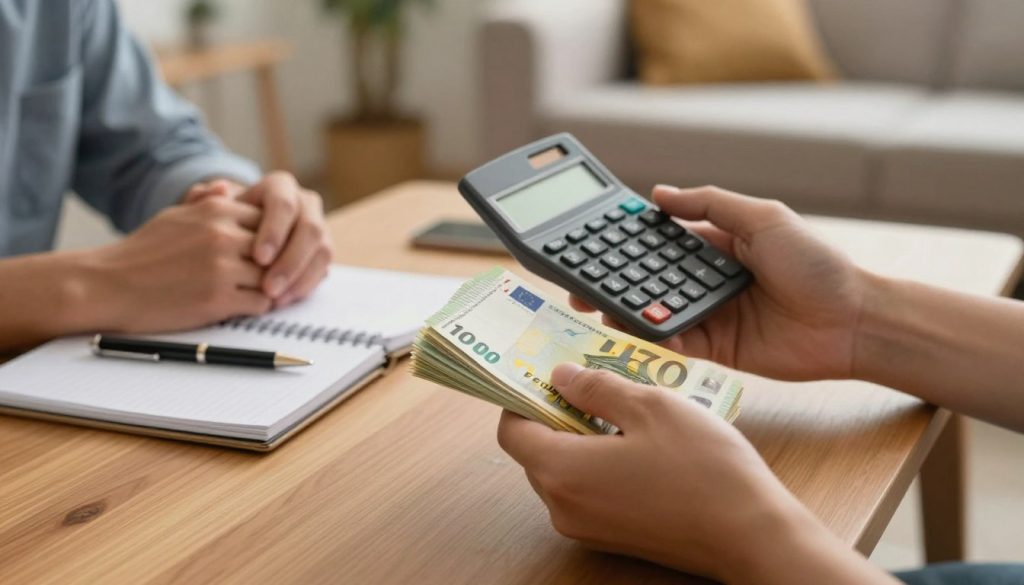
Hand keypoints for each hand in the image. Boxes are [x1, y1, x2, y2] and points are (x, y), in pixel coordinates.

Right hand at [89, 197, 271, 331]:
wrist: (108, 286)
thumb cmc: (143, 252)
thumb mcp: (175, 215)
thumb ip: (206, 202)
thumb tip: (229, 186)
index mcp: (216, 209)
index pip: (270, 218)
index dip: (270, 237)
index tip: (262, 251)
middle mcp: (222, 234)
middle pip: (276, 247)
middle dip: (275, 263)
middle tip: (268, 274)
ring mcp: (222, 267)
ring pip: (273, 276)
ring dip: (267, 286)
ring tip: (252, 290)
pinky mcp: (219, 299)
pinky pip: (261, 303)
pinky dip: (256, 306)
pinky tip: (240, 305)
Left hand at [186, 173, 333, 307]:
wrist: (233, 240)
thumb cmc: (217, 224)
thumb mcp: (206, 212)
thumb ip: (204, 199)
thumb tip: (218, 190)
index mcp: (280, 186)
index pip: (283, 204)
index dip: (274, 231)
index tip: (257, 258)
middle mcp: (305, 203)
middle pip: (310, 229)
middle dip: (290, 260)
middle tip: (268, 286)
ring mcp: (319, 227)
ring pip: (321, 250)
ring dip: (299, 277)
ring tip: (274, 298)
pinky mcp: (323, 251)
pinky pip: (322, 269)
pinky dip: (304, 286)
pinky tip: (282, 300)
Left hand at [497, 364, 897, 583]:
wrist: (752, 535)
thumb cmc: (705, 470)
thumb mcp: (651, 406)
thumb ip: (597, 387)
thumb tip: (562, 376)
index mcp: (562, 472)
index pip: (512, 431)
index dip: (524, 398)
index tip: (547, 375)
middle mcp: (563, 507)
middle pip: (537, 451)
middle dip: (558, 413)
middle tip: (593, 383)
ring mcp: (587, 528)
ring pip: (565, 471)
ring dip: (583, 437)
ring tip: (626, 410)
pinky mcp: (612, 537)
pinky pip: (589, 491)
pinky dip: (600, 463)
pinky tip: (640, 444)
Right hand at [571, 185, 865, 380]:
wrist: (854, 322)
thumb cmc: (817, 264)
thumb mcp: (764, 218)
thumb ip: (710, 205)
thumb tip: (658, 194)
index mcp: (716, 245)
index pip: (661, 241)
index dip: (628, 241)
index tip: (593, 239)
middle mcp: (707, 280)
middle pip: (649, 279)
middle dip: (613, 281)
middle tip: (577, 284)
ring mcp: (710, 316)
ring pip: (655, 312)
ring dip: (624, 310)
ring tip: (593, 307)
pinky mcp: (715, 350)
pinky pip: (675, 343)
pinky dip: (654, 338)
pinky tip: (635, 332)